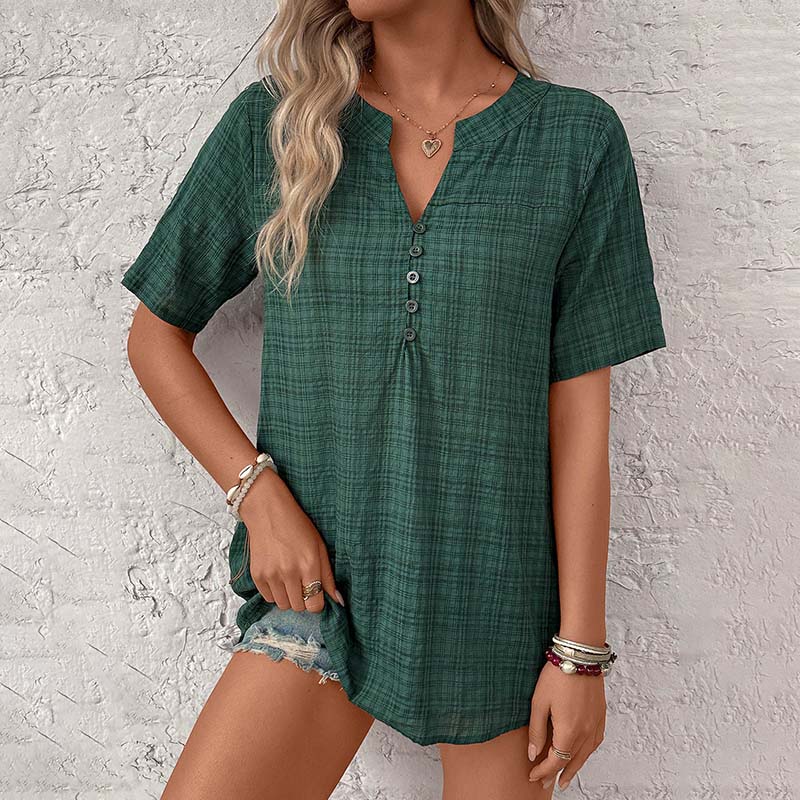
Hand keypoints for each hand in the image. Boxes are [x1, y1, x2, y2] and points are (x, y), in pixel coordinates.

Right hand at [238, 471, 343, 612]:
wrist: (267, 511)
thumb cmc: (297, 526)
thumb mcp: (319, 547)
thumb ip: (328, 576)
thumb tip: (338, 600)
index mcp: (309, 564)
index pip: (314, 605)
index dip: (317, 603)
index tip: (316, 595)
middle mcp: (289, 572)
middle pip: (299, 608)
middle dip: (303, 600)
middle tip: (303, 584)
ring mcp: (271, 575)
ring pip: (283, 605)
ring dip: (288, 597)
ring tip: (290, 580)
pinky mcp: (256, 575)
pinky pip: (268, 598)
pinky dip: (274, 592)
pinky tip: (277, 576)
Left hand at [527, 661, 605, 790]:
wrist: (580, 655)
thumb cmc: (557, 674)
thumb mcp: (539, 702)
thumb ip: (536, 730)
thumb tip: (533, 754)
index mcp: (569, 730)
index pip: (555, 761)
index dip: (543, 771)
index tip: (533, 775)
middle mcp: (586, 732)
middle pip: (571, 761)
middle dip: (557, 774)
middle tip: (546, 783)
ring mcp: (596, 724)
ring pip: (585, 755)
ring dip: (574, 768)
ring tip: (564, 778)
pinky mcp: (601, 716)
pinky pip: (595, 742)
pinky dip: (587, 753)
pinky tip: (581, 755)